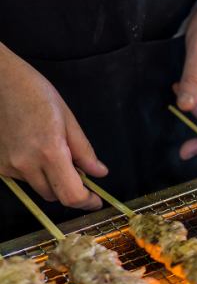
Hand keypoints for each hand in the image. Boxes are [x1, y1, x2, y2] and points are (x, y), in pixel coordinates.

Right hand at [0, 43, 107, 209]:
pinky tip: (36, 151)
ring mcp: (9, 166)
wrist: (1, 82)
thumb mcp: (69, 120)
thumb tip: (99, 173)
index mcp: (50, 152)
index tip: (96, 200)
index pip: (71, 194)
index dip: (87, 202)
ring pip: (40, 189)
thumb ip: (85, 152)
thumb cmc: (37, 94)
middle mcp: (27, 164)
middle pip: (56, 196)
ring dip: (53, 182)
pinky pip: (24, 179)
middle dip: (72, 191)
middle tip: (81, 175)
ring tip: (56, 155)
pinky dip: (36, 173)